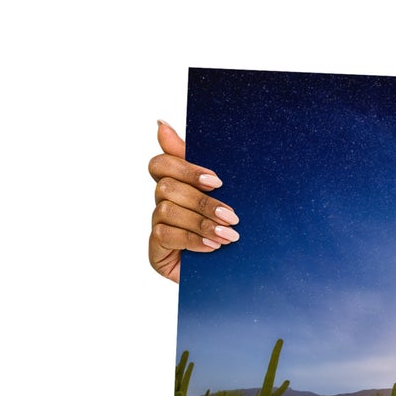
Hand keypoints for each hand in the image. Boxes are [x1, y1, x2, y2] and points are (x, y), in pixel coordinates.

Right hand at [148, 121, 238, 281]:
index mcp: (178, 184)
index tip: (217, 181)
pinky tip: (213, 247)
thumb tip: (161, 123)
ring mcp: (158, 226)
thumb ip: (200, 163)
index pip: (161, 164)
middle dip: (202, 202)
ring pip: (167, 211)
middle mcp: (163, 203)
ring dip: (201, 223)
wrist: (239, 272)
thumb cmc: (231, 228)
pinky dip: (192, 240)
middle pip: (167, 187)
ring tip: (229, 236)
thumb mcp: (227, 194)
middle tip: (232, 216)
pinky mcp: (156, 250)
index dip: (186, 168)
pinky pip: (165, 235)